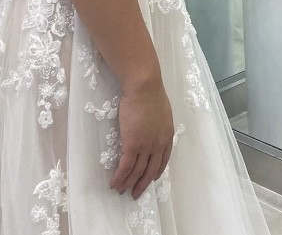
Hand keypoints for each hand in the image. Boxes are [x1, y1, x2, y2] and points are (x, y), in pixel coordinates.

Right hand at [109, 80, 173, 199]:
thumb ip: (159, 124)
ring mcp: (146, 146)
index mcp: (167, 137)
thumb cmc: (151, 95)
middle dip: (142, 184)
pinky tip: (114, 183)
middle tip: (135, 193)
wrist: (144, 88)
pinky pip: (125, 166)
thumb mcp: (162, 113)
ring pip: (137, 171)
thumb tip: (153, 127)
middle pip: (150, 170)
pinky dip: (119, 177)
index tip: (151, 179)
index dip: (156, 172)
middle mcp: (158, 145)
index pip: (163, 160)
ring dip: (128, 183)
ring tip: (121, 191)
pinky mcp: (132, 144)